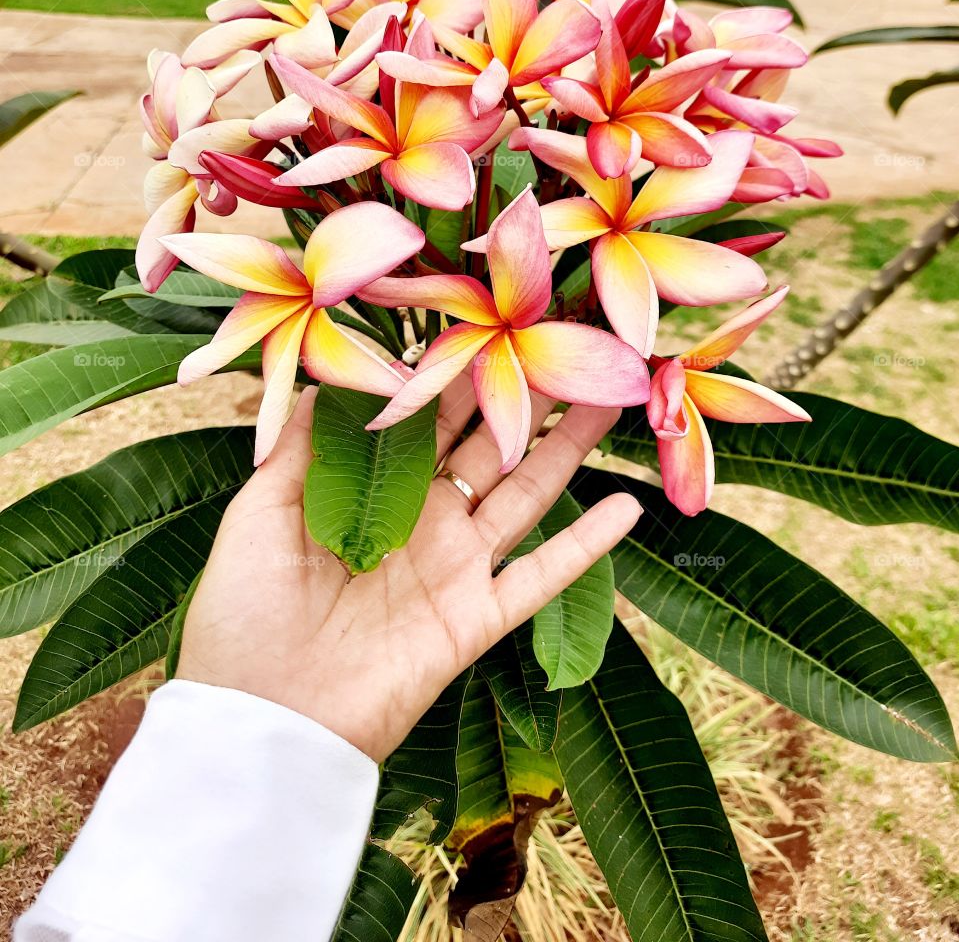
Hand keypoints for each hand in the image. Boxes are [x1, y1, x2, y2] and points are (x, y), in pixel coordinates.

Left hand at [176, 377, 640, 760]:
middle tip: (569, 343)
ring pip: (526, 493)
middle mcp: (423, 522)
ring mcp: (454, 569)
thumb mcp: (257, 514)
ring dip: (568, 448)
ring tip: (610, 398)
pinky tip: (627, 508)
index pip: (427, 420)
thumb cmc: (243, 615)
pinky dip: (586, 545)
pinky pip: (541, 576)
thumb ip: (297, 447)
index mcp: (373, 493)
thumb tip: (326, 376)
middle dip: (526, 397)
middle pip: (487, 445)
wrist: (260, 720)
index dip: (458, 376)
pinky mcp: (475, 619)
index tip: (492, 326)